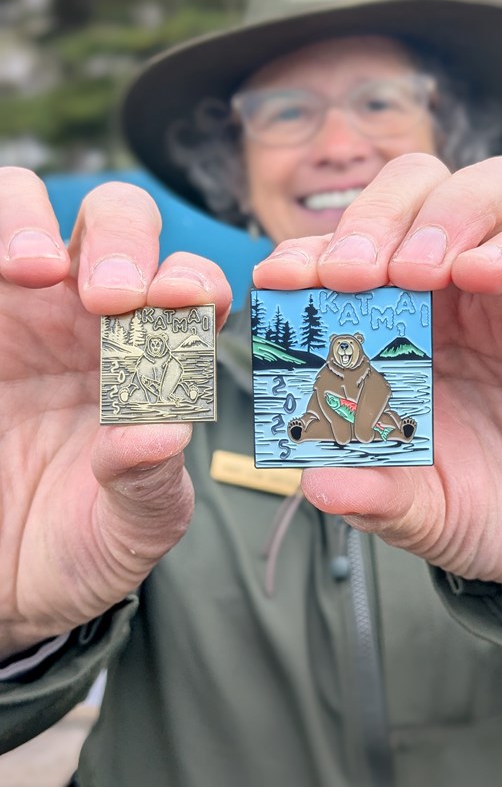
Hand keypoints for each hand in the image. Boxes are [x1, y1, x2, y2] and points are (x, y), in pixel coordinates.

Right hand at [0, 168, 231, 658]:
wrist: (2, 576)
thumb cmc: (78, 545)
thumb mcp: (125, 532)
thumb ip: (148, 485)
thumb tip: (165, 430)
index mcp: (155, 358)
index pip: (188, 291)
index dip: (198, 284)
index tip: (191, 306)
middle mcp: (89, 318)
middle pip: (120, 224)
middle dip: (125, 242)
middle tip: (115, 297)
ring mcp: (19, 309)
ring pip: (25, 210)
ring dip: (33, 222)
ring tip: (35, 268)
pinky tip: (2, 271)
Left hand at [253, 154, 501, 600]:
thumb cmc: (487, 504)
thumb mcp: (419, 510)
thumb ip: (373, 494)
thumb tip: (318, 485)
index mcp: (398, 324)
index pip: (350, 251)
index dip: (310, 251)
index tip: (278, 278)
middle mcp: (454, 295)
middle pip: (415, 193)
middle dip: (372, 219)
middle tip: (346, 273)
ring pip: (490, 195)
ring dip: (441, 219)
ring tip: (412, 273)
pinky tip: (480, 273)